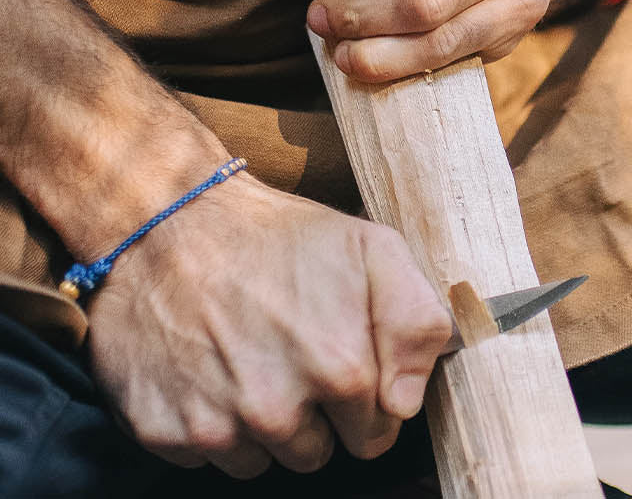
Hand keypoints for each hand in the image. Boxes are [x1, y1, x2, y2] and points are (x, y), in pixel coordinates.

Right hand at [90, 175, 450, 477]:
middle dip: (313, 414)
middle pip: (316, 454)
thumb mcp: (371, 247)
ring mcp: (218, 427)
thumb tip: (408, 401)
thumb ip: (415, 321)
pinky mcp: (165, 433)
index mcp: (340, 369)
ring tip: (248, 351)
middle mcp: (278, 410)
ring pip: (261, 460)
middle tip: (290, 349)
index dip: (362, 399)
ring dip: (260, 421)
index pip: (375, 435)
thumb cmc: (275, 235)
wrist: (166, 222)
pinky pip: (205, 455)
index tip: (341, 357)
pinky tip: (208, 364)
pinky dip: (210, 418)